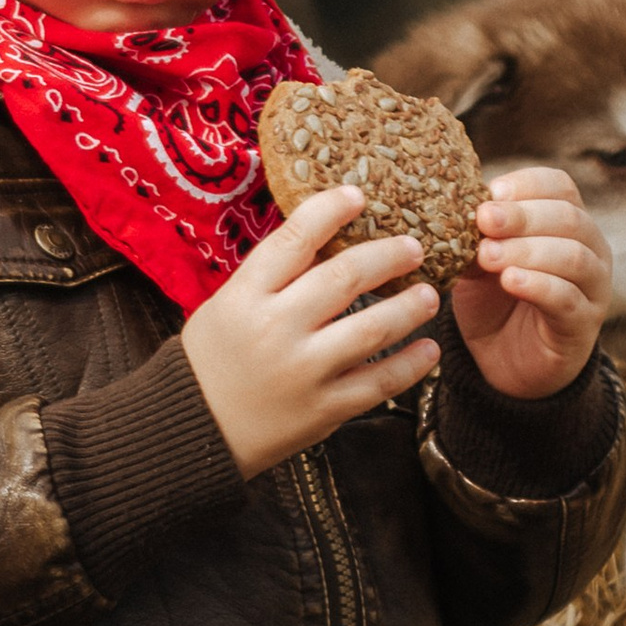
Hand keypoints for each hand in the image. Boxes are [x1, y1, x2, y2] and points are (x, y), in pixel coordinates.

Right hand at [182, 186, 440, 478]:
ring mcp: (303, 371)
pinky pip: (380, 382)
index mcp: (245, 296)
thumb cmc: (213, 360)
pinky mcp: (324, 409)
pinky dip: (412, 364)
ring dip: (410, 307)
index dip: (330, 211)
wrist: (195, 429)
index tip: (357, 196)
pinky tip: (429, 347)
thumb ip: (271, 277)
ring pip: (374, 328)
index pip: (294, 239)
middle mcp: (276, 329)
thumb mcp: (226, 305)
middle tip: (414, 247)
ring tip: (429, 295)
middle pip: (345, 277)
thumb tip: (328, 239)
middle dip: (388, 256)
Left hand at [449, 165, 611, 399]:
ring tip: (488, 255)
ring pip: (573, 257)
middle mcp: (590, 248)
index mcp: (566, 221)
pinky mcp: (584, 324)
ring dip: (527, 250)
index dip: (527, 184)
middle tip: (483, 220)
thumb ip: (476, 237)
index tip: (490, 191)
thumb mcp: (478, 263)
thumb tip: (455, 208)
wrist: (503, 361)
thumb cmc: (494, 301)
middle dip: (522, 216)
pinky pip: (568, 299)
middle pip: (568, 217)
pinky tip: (510, 281)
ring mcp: (593, 287)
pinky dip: (538, 285)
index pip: (559, 186)